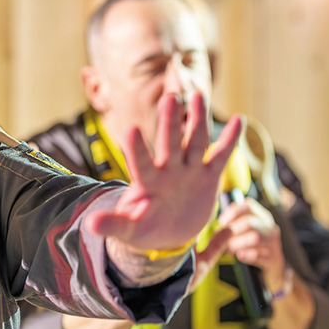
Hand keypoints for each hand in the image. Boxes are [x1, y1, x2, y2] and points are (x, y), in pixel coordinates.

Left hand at [85, 93, 241, 255]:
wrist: (166, 232)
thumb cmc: (143, 229)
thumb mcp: (127, 230)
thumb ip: (112, 225)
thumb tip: (89, 224)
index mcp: (147, 183)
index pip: (140, 163)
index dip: (136, 149)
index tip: (131, 129)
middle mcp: (168, 171)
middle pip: (169, 143)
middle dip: (170, 122)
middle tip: (170, 97)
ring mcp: (189, 171)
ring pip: (194, 142)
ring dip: (197, 120)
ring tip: (197, 95)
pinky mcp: (208, 177)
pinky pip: (220, 156)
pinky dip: (230, 140)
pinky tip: (239, 120)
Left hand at [218, 197, 285, 286]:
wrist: (271, 268)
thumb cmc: (251, 247)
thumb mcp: (242, 233)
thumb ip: (230, 225)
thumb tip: (212, 224)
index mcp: (261, 216)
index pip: (248, 205)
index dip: (233, 211)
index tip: (221, 222)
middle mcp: (269, 226)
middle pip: (249, 221)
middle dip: (233, 231)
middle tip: (225, 240)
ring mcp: (274, 242)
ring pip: (255, 237)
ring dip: (238, 243)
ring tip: (231, 249)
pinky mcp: (274, 258)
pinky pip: (258, 255)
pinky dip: (246, 256)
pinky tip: (240, 256)